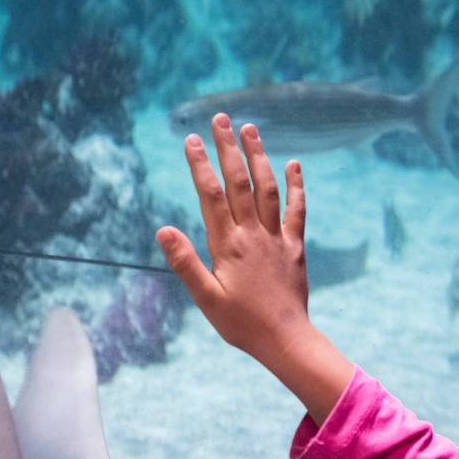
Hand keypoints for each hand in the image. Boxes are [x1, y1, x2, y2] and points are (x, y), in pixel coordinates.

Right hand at [157, 114, 352, 420]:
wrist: (286, 339)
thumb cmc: (241, 323)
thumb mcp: (205, 299)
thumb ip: (185, 263)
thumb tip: (163, 230)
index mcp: (228, 245)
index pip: (211, 196)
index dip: (200, 166)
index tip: (191, 139)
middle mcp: (252, 234)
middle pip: (239, 183)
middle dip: (228, 148)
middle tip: (221, 118)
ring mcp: (275, 238)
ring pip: (267, 189)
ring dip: (259, 157)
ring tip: (250, 129)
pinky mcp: (294, 247)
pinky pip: (296, 210)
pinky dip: (296, 186)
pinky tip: (294, 164)